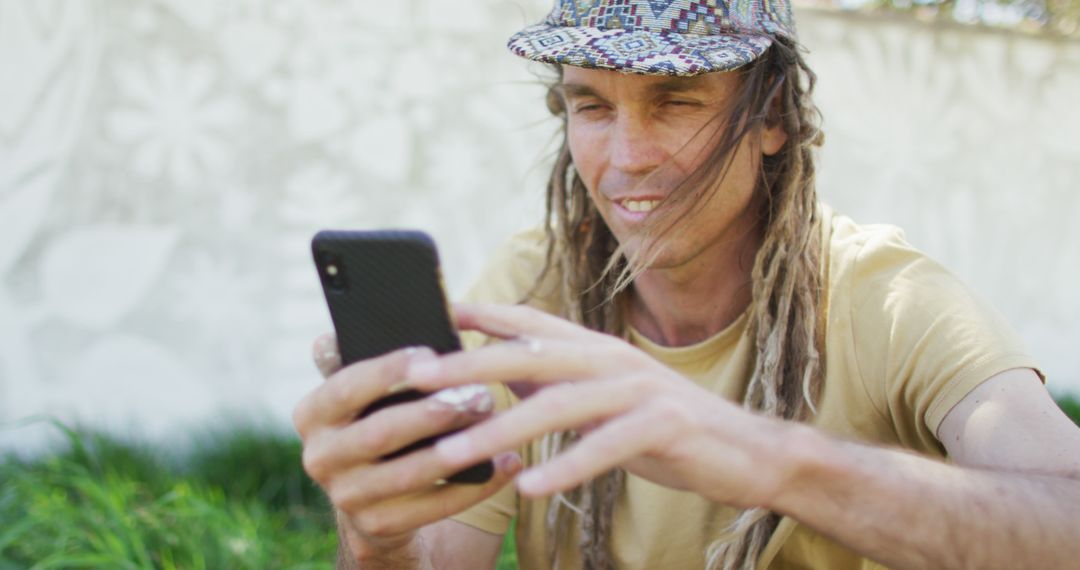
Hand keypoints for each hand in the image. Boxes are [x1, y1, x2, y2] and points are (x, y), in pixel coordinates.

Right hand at [292, 334, 522, 558]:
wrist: (371, 494)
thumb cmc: (378, 419)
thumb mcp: (364, 392)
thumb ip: (368, 357)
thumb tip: (390, 314)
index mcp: (312, 413)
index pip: (347, 386)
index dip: (388, 371)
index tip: (431, 353)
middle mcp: (319, 457)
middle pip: (381, 432)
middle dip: (433, 413)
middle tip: (479, 394)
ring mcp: (346, 496)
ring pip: (410, 473)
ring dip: (459, 449)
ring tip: (497, 424)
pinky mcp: (377, 526)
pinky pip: (434, 507)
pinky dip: (476, 486)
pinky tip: (507, 463)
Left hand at [406, 303, 807, 510]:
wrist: (749, 452)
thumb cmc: (668, 429)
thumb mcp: (606, 401)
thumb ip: (560, 383)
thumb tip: (501, 371)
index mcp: (598, 350)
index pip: (532, 325)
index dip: (483, 316)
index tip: (433, 315)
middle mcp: (614, 359)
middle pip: (530, 358)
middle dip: (469, 368)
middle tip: (418, 381)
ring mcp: (640, 389)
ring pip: (558, 404)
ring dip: (499, 428)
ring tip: (452, 454)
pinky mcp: (664, 425)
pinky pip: (605, 446)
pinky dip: (565, 465)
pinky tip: (529, 486)